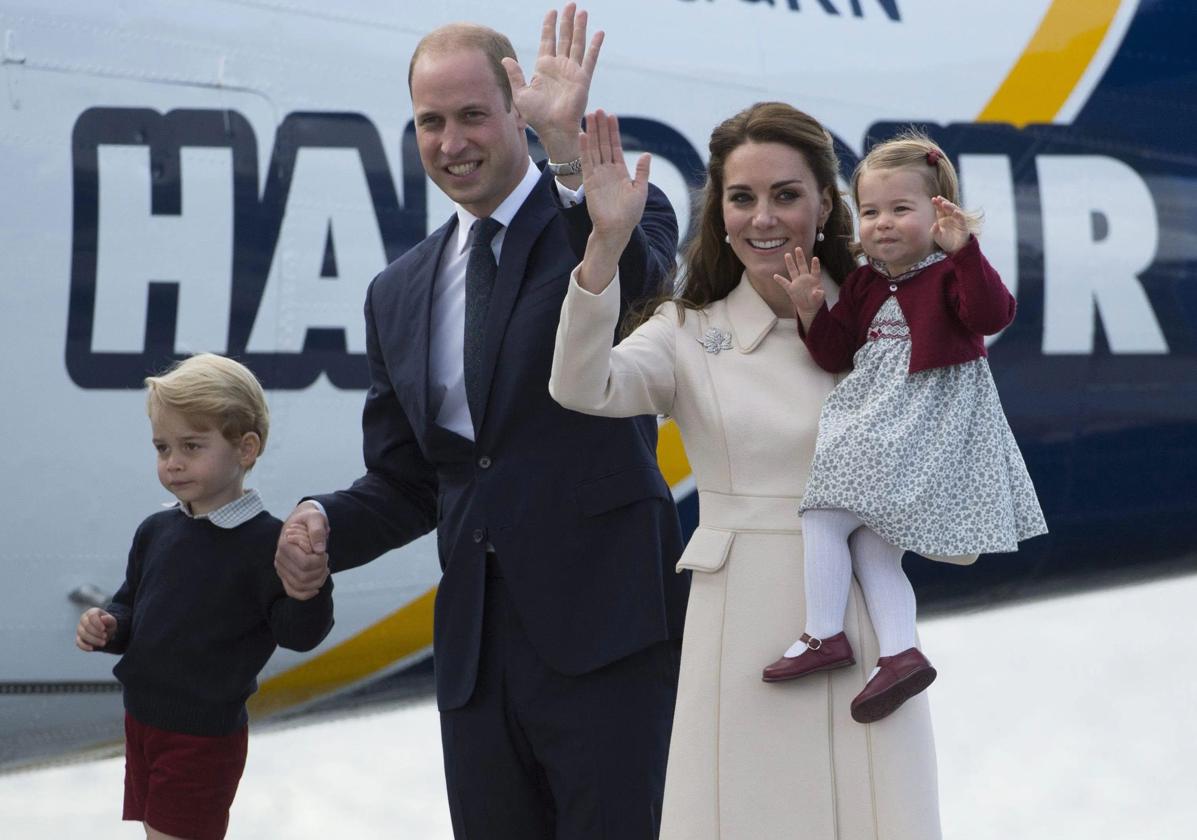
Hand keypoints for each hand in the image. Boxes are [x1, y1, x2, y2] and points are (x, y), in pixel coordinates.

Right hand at [76, 607, 115, 651]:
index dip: (97, 623)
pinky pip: (78, 642)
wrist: (106, 633)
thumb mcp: (112, 622)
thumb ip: (109, 619)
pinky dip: (84, 646)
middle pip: (86, 625)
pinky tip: (92, 648)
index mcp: (92, 612)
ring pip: (82, 634)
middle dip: (96, 633)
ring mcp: (80, 629)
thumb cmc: (108, 625)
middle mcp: (84, 619)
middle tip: (105, 637)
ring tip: (103, 643)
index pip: (92, 616)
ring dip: (93, 640)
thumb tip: (103, 618)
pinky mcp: (79, 638)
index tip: (104, 629)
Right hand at [275, 502, 330, 600]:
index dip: (320, 560)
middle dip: (321, 570)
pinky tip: (316, 588)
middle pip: (304, 576)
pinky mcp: (284, 575)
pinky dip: (305, 594)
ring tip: (324, 569)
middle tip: (326, 559)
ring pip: (300, 586)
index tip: (324, 552)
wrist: (301, 522)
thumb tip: (320, 549)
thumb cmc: (309, 519)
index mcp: (285, 544)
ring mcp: (281, 568)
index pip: (306, 563)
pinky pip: (292, 591)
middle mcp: (280, 558)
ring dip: (317, 581)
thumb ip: (317, 531)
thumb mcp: (316, 518)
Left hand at [502, 4, 602, 156]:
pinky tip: (599, 33)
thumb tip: (505, 59)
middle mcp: (559, 66)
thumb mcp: (520, 94)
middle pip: (564, 37)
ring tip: (582, 12)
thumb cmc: (537, 116)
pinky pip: (590, 59)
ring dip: (580, 28)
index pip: (548, 40)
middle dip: (567, 21)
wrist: (553, 129)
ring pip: (577, 43)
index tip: (552, 11)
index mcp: (544, 67)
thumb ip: (515, 75)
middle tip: (570, 4)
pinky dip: (595, 46)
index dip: (550, 26)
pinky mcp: (583, 79)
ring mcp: (572, 71)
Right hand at [580, 109, 649, 239]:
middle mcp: (608, 170)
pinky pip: (586, 162)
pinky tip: (583, 135)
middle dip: (601, 127)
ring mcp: (598, 175)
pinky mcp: (590, 182)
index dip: (613, 131)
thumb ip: (642, 172)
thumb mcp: (640, 190)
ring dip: (593, 133)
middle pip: (603, 144)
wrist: (617, 229)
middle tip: (598, 110)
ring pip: (594, 149)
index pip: (615, 146)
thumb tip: (647, 154)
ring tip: (590, 116)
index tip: (612, 116)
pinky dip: (585, 149)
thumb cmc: (629, 214)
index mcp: (620, 171)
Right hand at [773, 247, 823, 317]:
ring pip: (793, 270)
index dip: (815, 265)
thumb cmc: (816, 301)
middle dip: (800, 257)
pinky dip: (780, 280)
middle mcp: (805, 278)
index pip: (815, 270)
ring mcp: (797, 282)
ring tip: (787, 255)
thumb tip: (818, 291)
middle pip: (802, 266)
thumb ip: (819, 294)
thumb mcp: (819, 299)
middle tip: (798, 248)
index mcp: (814, 279)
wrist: (808, 307)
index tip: (815, 258)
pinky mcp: (791, 288)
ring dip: (790, 263)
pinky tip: (775, 276)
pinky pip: (784, 283)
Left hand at [931, 195, 969, 253]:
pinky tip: (955, 211)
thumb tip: (935, 224)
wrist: (955, 250)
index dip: (937, 204)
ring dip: (950, 206)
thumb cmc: (946, 241)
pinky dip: (959, 214)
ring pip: (955, 210)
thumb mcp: (937, 236)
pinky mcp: (963, 225)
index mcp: (943, 218)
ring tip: (944, 203)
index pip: (940, 209)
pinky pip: (962, 218)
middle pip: (947, 207)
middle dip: (943, 202)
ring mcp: (958, 220)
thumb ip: (934, 231)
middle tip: (938, 198)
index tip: (933, 199)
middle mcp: (951, 217)